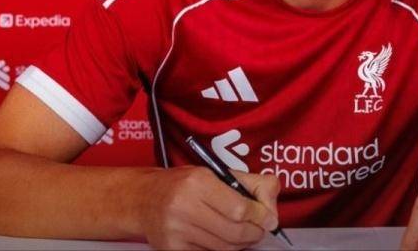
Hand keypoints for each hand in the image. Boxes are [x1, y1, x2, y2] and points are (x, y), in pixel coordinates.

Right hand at [138, 165, 280, 249]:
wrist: (145, 199)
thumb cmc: (185, 184)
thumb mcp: (216, 173)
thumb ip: (249, 184)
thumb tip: (271, 206)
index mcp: (199, 182)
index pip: (240, 209)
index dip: (260, 216)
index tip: (269, 219)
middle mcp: (185, 207)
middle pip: (234, 232)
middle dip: (255, 233)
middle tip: (260, 229)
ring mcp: (177, 231)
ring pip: (224, 247)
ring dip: (242, 244)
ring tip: (245, 234)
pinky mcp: (172, 249)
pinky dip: (223, 249)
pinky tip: (224, 239)